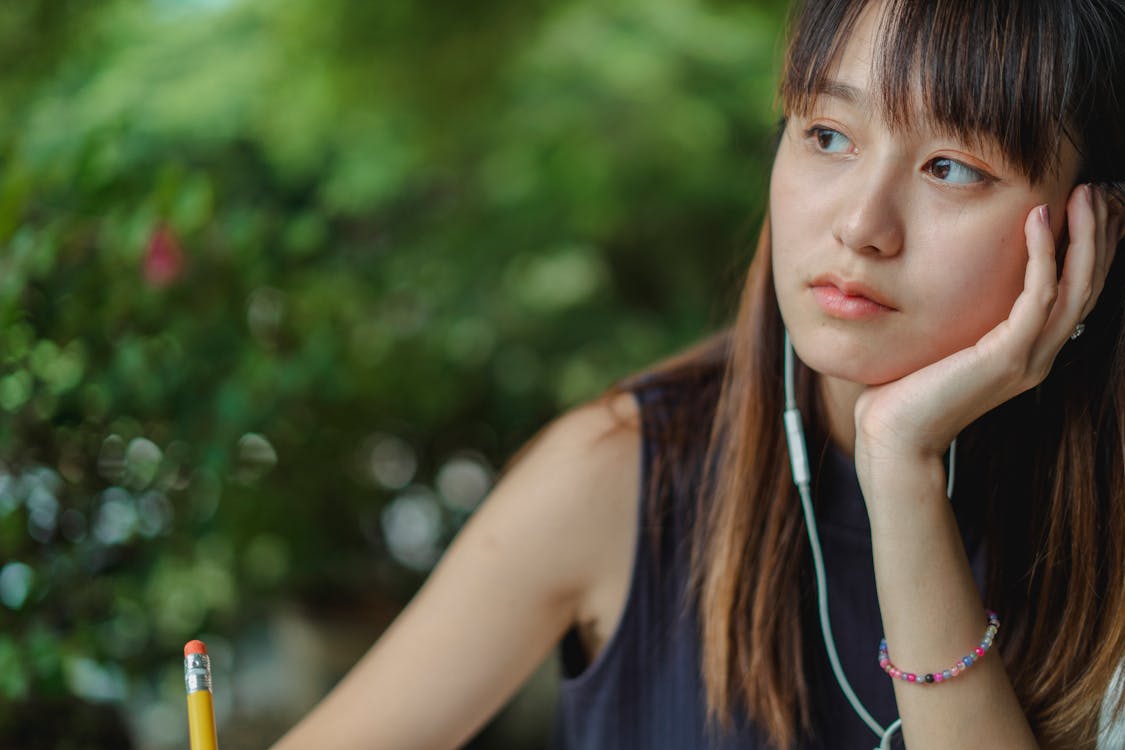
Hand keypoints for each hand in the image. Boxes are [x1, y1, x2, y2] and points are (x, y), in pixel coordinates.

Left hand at [852, 183, 1123, 479]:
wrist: (893, 437)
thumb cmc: (905, 390)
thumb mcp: (941, 340)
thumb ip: (960, 311)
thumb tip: (946, 274)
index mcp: (1028, 351)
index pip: (1073, 292)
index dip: (1089, 249)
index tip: (1089, 206)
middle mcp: (1038, 354)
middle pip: (1087, 285)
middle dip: (1099, 235)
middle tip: (1098, 188)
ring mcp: (1028, 358)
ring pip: (1076, 288)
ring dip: (1084, 237)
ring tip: (1085, 193)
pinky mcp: (1007, 358)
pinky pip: (1038, 297)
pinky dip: (1042, 255)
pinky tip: (1037, 220)